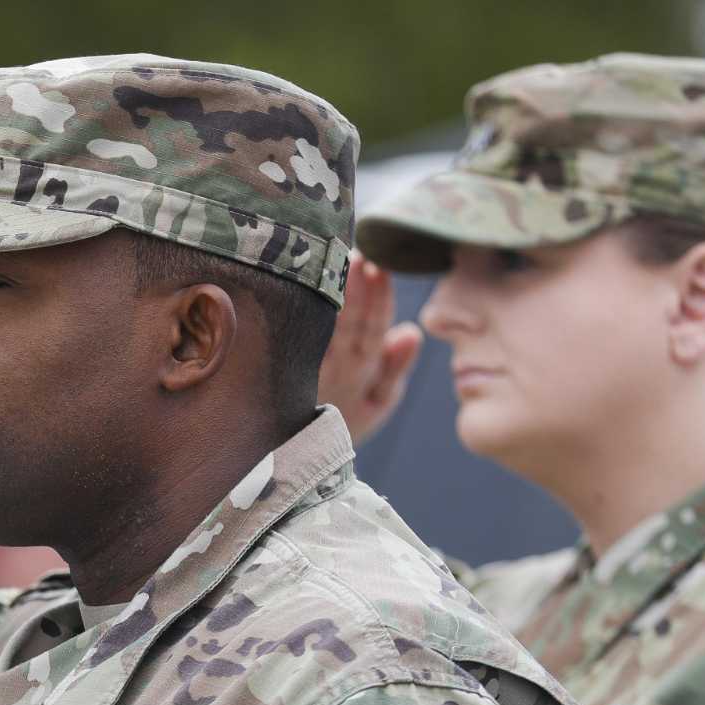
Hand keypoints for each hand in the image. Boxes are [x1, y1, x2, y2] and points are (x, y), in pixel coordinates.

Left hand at [318, 254, 423, 446]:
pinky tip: (301, 291)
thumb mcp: (381, 398)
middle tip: (356, 253)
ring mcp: (315, 371)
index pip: (375, 329)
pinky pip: (300, 346)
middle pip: (349, 325)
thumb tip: (412, 330)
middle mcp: (339, 368)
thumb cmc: (351, 414)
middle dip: (355, 289)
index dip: (379, 300)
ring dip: (331, 299)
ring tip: (336, 263)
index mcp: (366, 371)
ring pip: (326, 332)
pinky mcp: (292, 376)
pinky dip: (303, 321)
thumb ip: (396, 365)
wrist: (308, 451)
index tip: (380, 266)